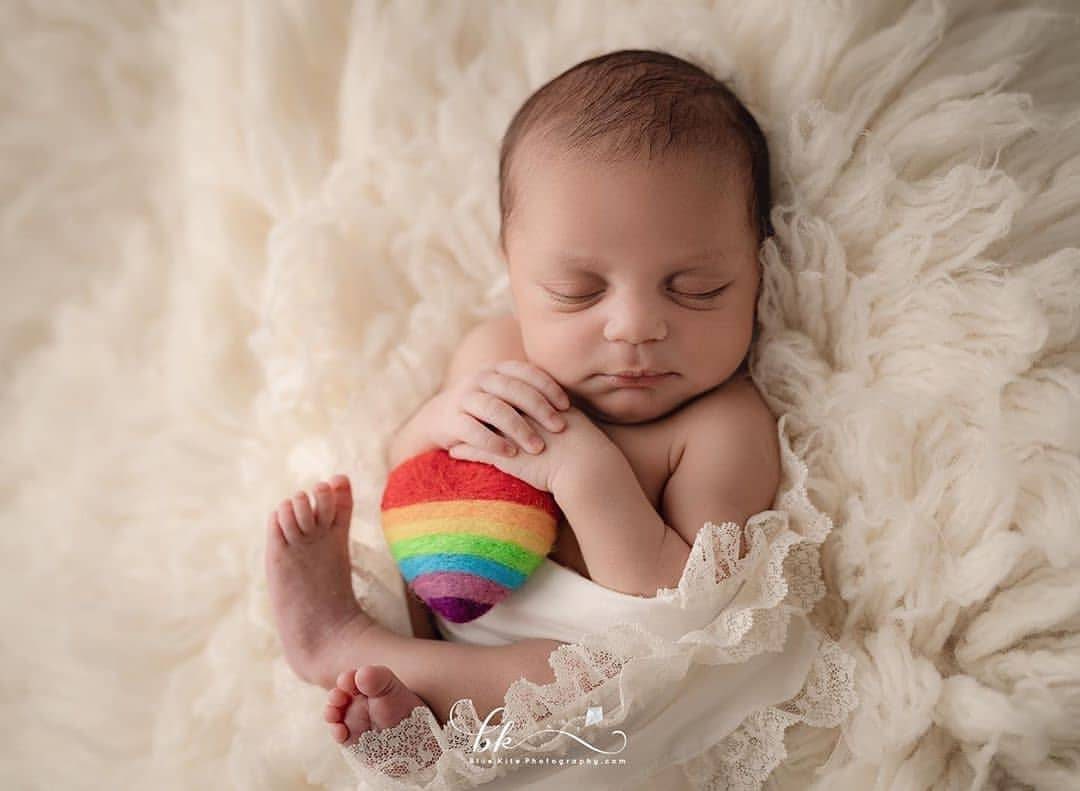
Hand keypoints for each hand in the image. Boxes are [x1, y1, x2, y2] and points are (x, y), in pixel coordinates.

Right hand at [430, 359, 572, 460]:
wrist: (439, 418)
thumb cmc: (486, 408)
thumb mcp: (506, 394)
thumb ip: (529, 392)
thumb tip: (572, 403)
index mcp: (497, 369)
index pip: (527, 372)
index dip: (548, 387)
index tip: (567, 406)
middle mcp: (480, 379)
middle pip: (513, 389)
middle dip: (539, 408)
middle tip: (559, 427)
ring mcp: (464, 398)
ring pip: (495, 409)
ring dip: (519, 428)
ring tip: (538, 447)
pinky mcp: (451, 420)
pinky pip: (473, 430)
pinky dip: (493, 442)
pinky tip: (510, 454)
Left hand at [447, 402, 612, 492]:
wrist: (586, 466)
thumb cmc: (586, 447)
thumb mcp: (572, 420)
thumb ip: (559, 411)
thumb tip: (558, 407)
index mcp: (535, 402)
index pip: (507, 393)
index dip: (494, 394)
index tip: (483, 394)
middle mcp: (520, 415)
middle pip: (489, 405)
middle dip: (474, 406)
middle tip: (461, 407)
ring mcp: (510, 435)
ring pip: (478, 427)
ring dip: (464, 428)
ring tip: (451, 430)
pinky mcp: (505, 456)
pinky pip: (477, 451)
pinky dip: (464, 450)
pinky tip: (453, 452)